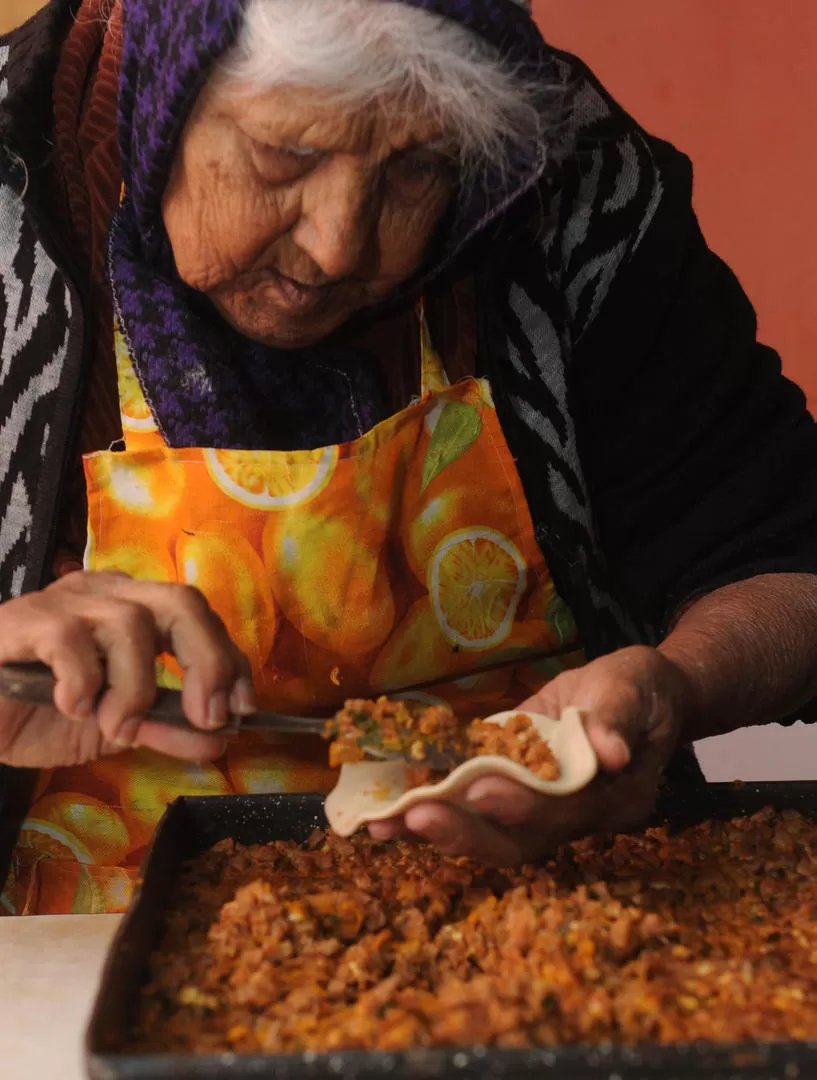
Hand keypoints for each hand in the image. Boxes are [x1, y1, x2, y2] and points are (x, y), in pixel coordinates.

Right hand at [0, 571, 256, 767]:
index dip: (230, 659)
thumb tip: (219, 740)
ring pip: (130, 624)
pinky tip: (71, 707)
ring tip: (113, 726)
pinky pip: (70, 639)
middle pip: (180, 602)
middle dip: (206, 661)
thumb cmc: (38, 711)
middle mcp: (107, 593)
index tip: (244, 709)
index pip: (200, 616)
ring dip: (134, 689)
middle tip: (205, 716)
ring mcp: (65, 601)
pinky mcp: (24, 619)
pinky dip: (83, 683)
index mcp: (135, 609)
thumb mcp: (114, 730)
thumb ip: (165, 729)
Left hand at [369, 646, 690, 863]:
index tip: (480, 786)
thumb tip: (612, 755)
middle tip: (415, 816)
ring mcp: (548, 818)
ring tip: (385, 824)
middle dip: (467, 831)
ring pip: (494, 840)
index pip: (566, 809)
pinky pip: (477, 820)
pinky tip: (389, 816)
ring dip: (440, 833)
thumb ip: (616, 717)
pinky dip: (436, 817)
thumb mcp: (633, 687)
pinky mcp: (519, 805)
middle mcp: (581, 821)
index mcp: (616, 797)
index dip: (523, 802)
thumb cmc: (638, 687)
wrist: (638, 695)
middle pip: (522, 841)